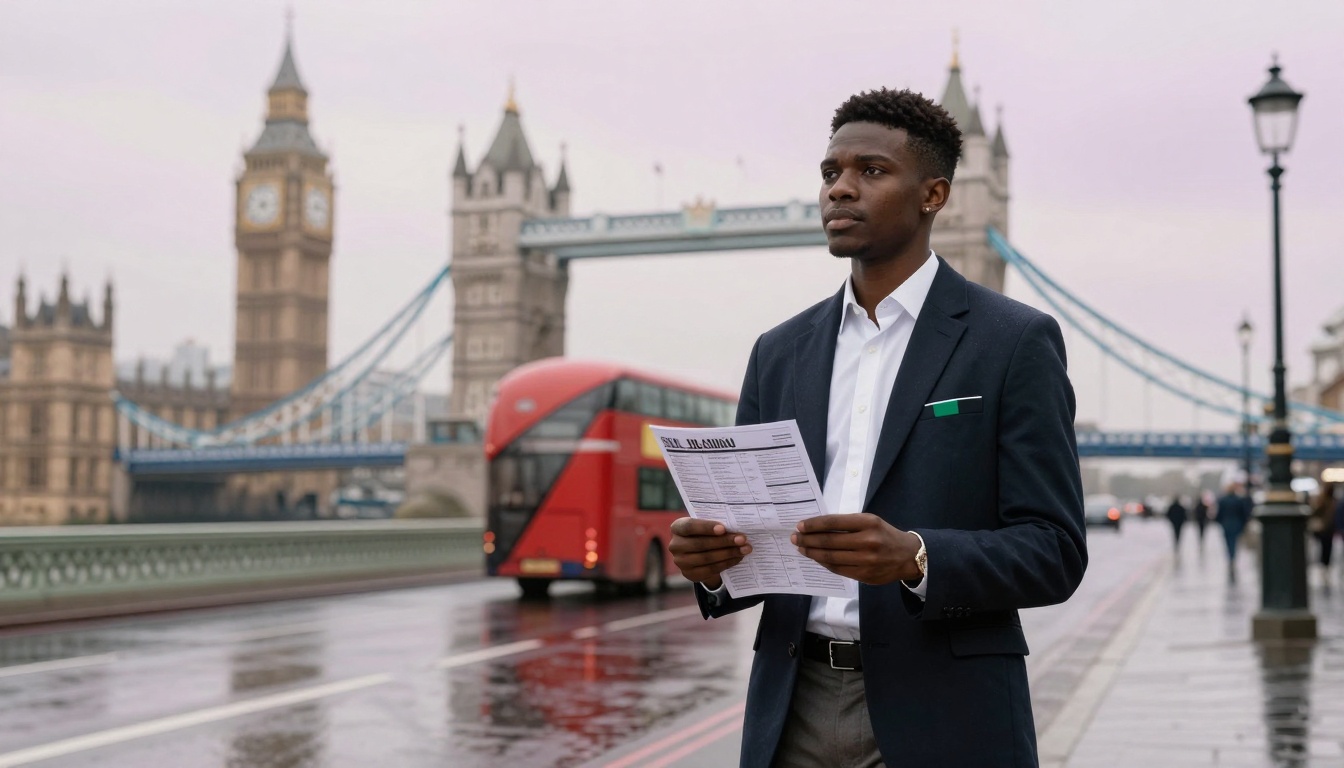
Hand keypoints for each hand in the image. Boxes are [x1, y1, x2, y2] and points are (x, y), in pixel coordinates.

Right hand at [669, 518, 751, 589]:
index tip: (723, 528)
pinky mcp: (690, 574)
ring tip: (745, 549)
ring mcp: (681, 562)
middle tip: (742, 539)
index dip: (706, 528)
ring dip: (728, 553)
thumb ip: (715, 525)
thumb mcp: (705, 526)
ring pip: (707, 558)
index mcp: (677, 528)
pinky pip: (711, 569)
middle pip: (701, 544)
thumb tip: (736, 527)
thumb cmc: (705, 533)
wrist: (698, 552)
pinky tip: (737, 558)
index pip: (689, 527)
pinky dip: (726, 563)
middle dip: (724, 541)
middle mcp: (675, 545)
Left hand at [791, 513, 921, 584]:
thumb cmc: (885, 535)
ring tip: (801, 548)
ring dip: (812, 553)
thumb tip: (818, 527)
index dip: (814, 525)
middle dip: (808, 540)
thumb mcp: (870, 521)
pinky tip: (816, 558)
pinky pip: (838, 569)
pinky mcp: (865, 575)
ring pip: (831, 557)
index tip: (800, 526)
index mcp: (868, 523)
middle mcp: (867, 541)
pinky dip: (824, 563)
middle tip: (794, 538)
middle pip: (829, 541)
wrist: (908, 556)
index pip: (833, 523)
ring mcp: (866, 560)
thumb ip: (847, 524)